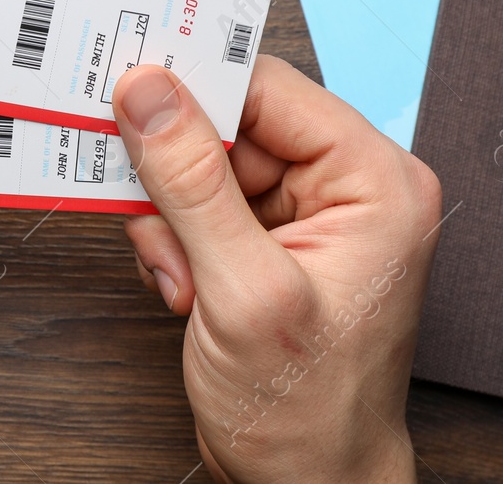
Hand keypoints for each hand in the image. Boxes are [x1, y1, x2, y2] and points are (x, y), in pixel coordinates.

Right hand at [114, 57, 439, 483]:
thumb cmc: (310, 414)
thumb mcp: (243, 293)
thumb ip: (192, 185)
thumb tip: (149, 93)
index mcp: (374, 182)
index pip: (269, 89)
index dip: (196, 88)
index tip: (128, 89)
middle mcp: (348, 187)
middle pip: (230, 124)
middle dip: (180, 176)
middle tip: (160, 222)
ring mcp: (308, 216)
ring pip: (203, 164)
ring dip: (173, 220)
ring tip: (187, 278)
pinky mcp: (270, 242)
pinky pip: (199, 203)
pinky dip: (175, 243)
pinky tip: (188, 290)